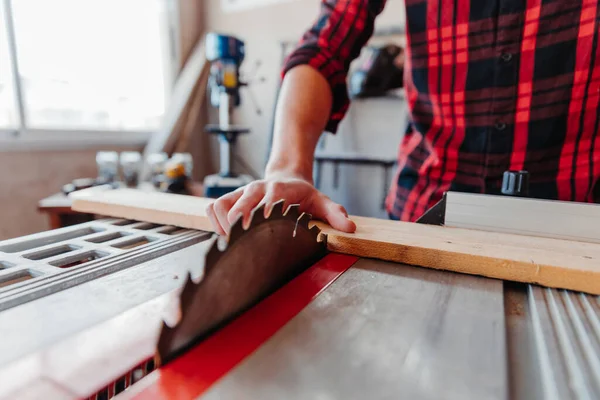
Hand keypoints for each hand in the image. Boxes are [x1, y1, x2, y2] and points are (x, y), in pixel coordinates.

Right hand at [205, 174, 355, 235]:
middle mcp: (257, 188)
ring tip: (229, 243)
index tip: (263, 228)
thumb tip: (349, 228)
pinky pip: (214, 207)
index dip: (265, 211)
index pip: (270, 198)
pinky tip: (224, 236)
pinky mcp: (232, 198)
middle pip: (241, 202)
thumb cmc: (303, 193)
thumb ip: (335, 213)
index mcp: (280, 189)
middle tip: (241, 244)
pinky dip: (214, 221)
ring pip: (222, 204)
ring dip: (223, 224)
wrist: (287, 175)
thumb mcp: (322, 200)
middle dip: (239, 223)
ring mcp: (242, 193)